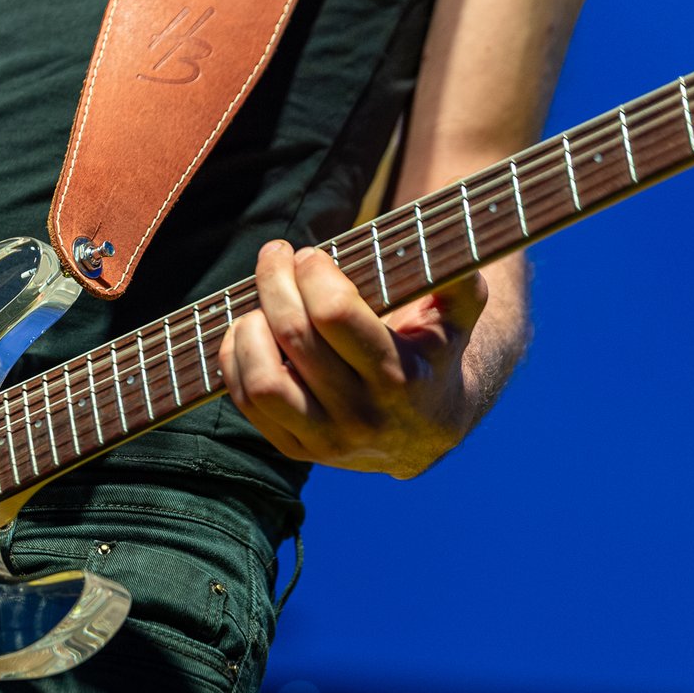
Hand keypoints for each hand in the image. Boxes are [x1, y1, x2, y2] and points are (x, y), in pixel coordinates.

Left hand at [219, 239, 489, 478]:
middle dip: (275, 283)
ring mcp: (325, 440)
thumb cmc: (434, 353)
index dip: (314, 274)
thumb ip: (459, 280)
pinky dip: (235, 361)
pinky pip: (247, 403)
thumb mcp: (458, 317)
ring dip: (249, 329)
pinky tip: (246, 330)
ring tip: (258, 302)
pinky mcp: (295, 450)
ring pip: (263, 382)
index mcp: (401, 377)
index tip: (310, 255)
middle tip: (275, 255)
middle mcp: (362, 416)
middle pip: (294, 337)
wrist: (425, 429)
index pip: (335, 315)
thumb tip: (440, 242)